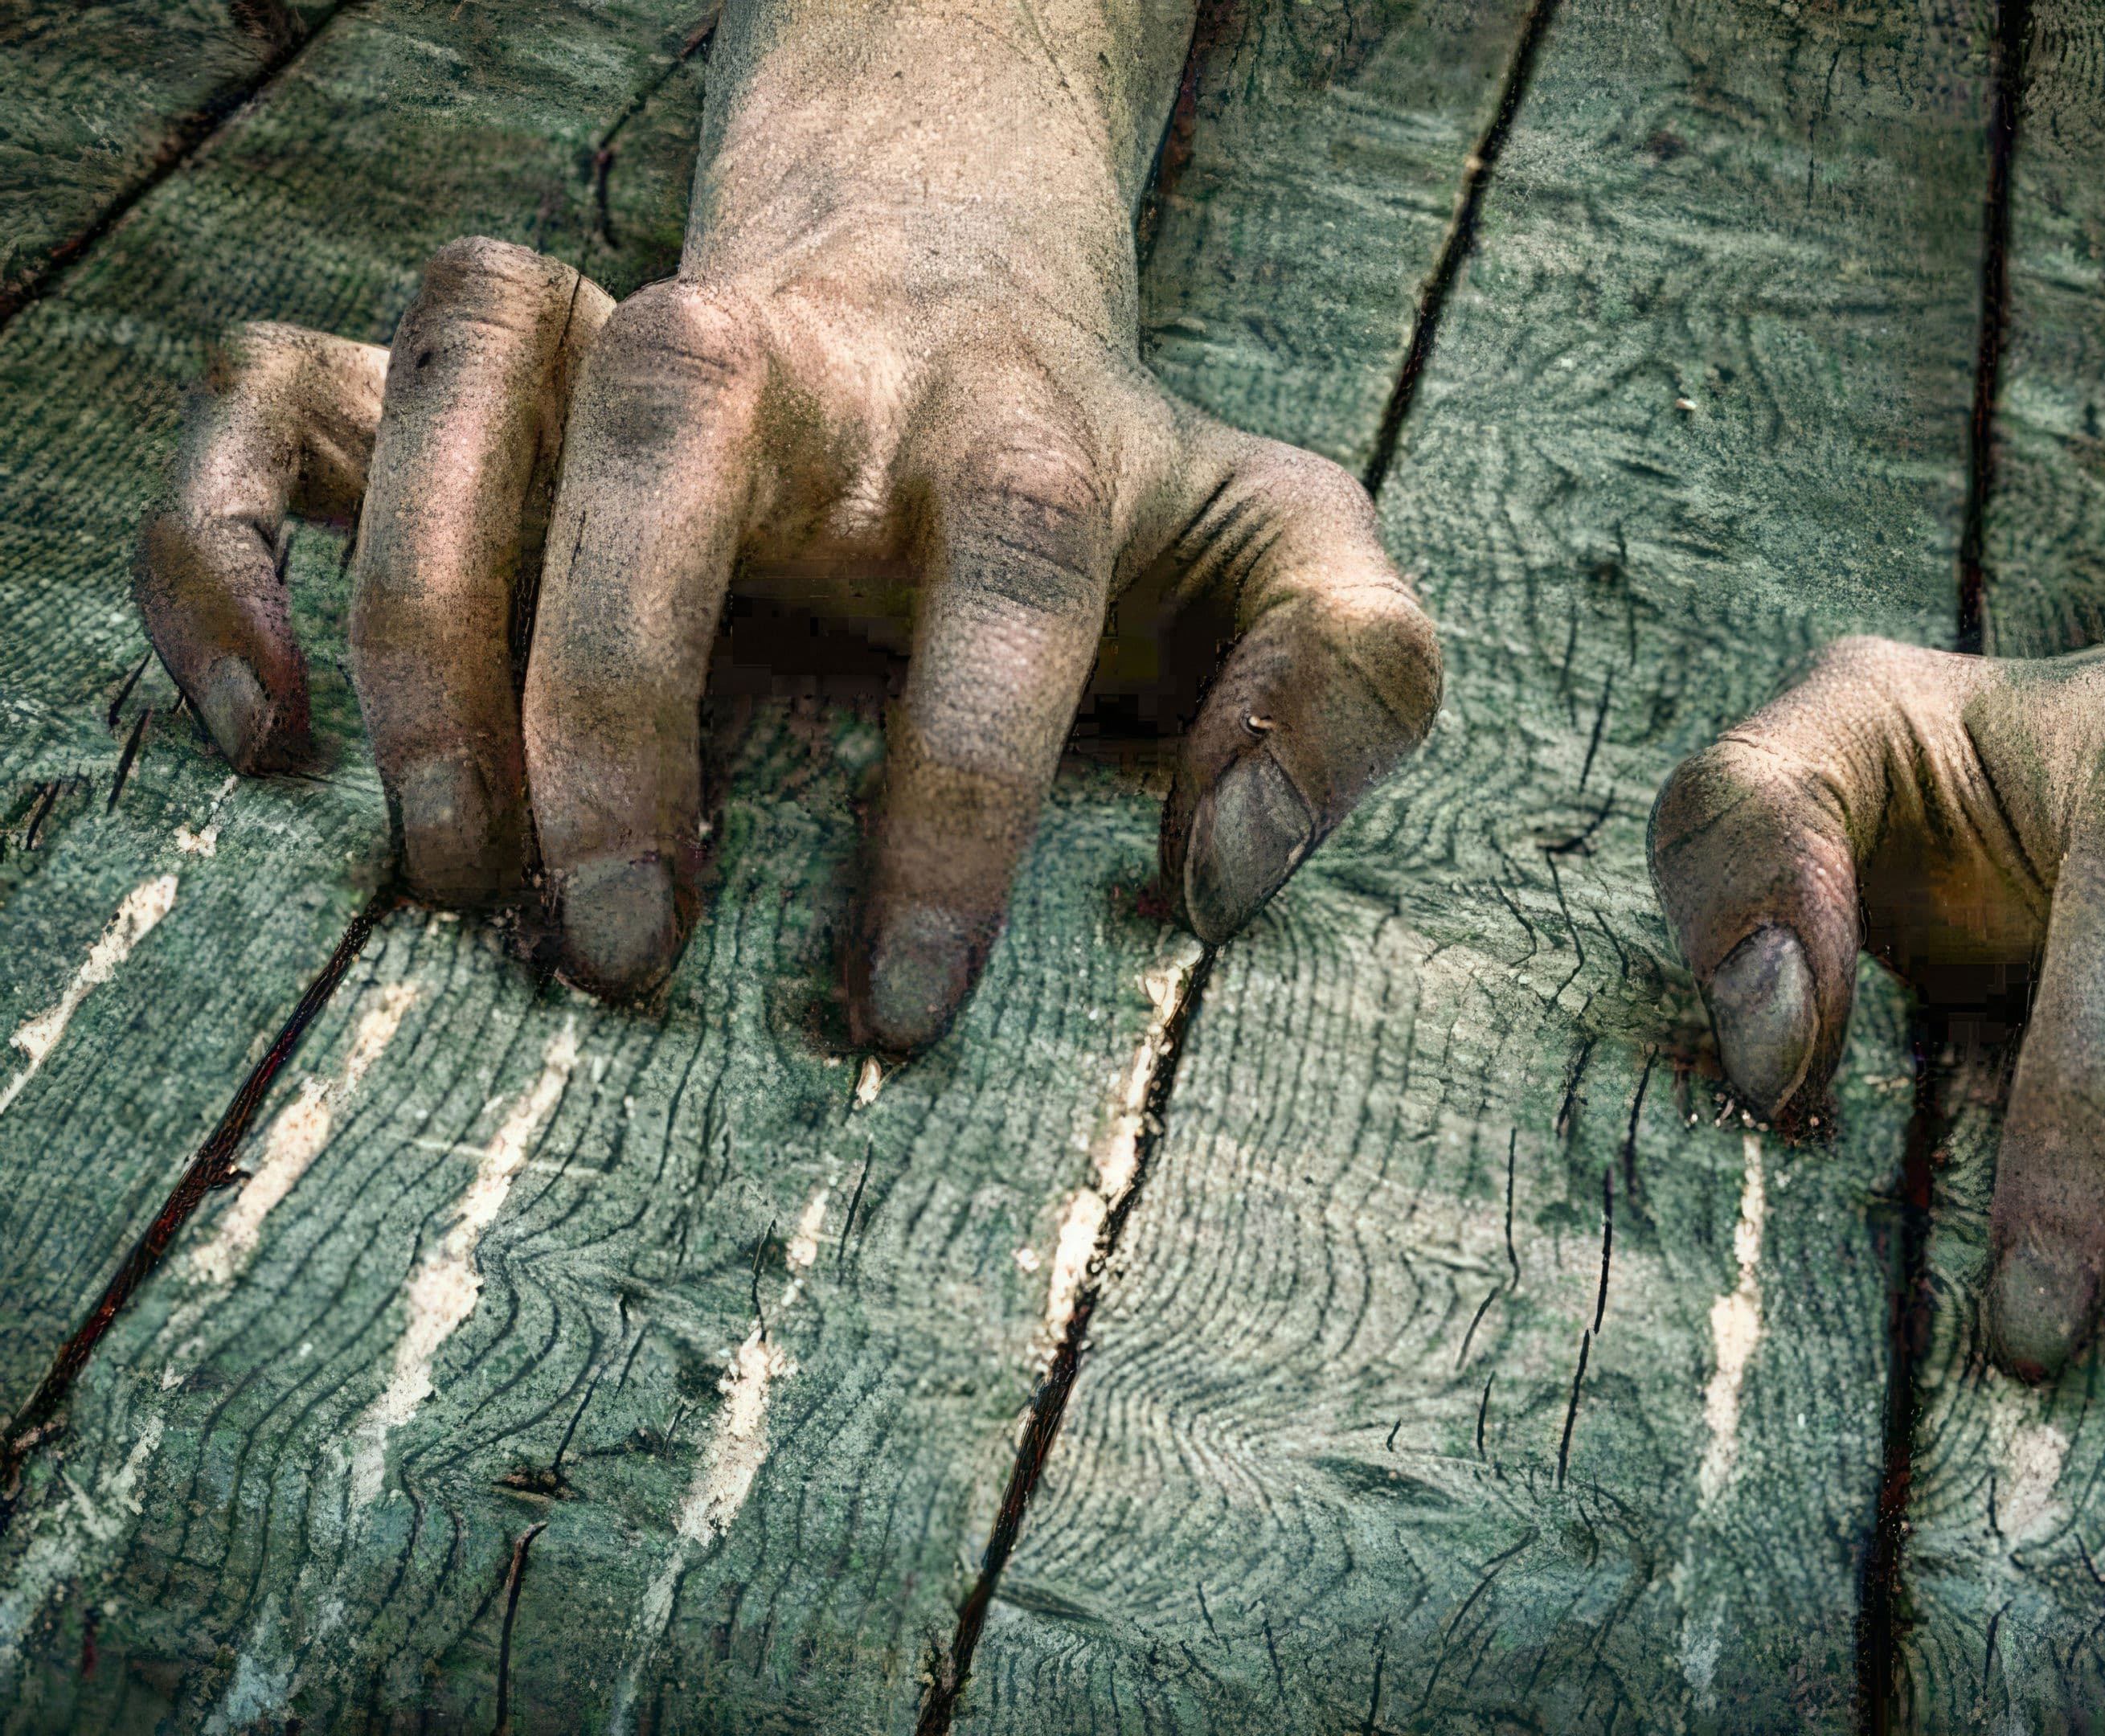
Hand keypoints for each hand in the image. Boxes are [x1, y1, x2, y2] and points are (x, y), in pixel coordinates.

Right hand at [133, 1, 1439, 1052]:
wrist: (935, 292)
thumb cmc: (1112, 486)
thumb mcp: (1287, 560)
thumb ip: (1349, 683)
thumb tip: (1220, 869)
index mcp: (1014, 419)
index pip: (1014, 558)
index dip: (962, 779)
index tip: (903, 999)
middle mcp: (800, 349)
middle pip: (678, 421)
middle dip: (627, 684)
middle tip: (618, 950)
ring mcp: (603, 336)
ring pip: (466, 384)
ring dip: (429, 625)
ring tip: (444, 873)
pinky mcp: (464, 374)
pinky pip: (283, 403)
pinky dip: (226, 541)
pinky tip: (254, 727)